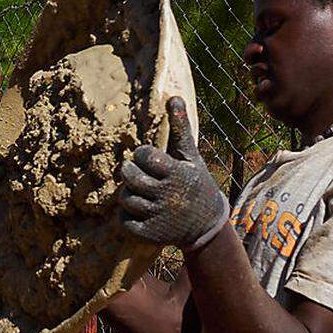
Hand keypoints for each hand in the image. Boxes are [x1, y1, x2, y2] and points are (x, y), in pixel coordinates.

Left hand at [115, 96, 228, 250]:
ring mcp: (159, 217)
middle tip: (136, 173)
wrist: (207, 226)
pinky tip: (139, 209)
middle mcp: (168, 196)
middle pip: (131, 177)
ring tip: (139, 191)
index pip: (146, 156)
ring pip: (126, 199)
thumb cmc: (196, 184)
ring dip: (128, 193)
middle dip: (129, 172)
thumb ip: (180, 129)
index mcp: (178, 174)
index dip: (142, 155)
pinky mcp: (151, 235)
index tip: (148, 158)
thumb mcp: (191, 158)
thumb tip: (174, 97)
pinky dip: (126, 215)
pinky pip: (125, 221)